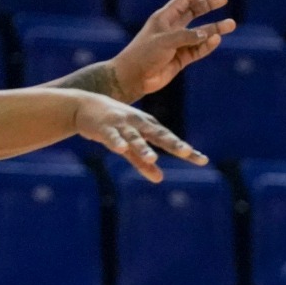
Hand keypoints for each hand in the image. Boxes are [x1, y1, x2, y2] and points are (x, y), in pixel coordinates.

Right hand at [74, 95, 205, 180]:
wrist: (82, 105)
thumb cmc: (112, 125)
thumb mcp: (129, 145)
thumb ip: (142, 162)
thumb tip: (159, 179)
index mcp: (148, 126)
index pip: (170, 140)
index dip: (186, 150)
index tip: (203, 160)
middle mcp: (138, 124)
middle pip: (158, 135)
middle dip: (172, 143)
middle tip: (186, 151)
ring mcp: (121, 125)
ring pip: (134, 137)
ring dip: (143, 148)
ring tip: (153, 158)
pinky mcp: (104, 128)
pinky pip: (111, 136)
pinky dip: (116, 141)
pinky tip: (120, 148)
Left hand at [112, 0, 236, 100]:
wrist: (135, 77)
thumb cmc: (144, 54)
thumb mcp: (164, 41)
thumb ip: (186, 36)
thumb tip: (208, 35)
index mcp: (163, 18)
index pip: (182, 2)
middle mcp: (171, 29)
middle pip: (194, 13)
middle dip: (208, 6)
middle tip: (224, 0)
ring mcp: (177, 44)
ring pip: (200, 33)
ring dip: (215, 28)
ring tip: (231, 24)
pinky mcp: (181, 59)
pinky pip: (198, 50)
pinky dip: (207, 46)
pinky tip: (217, 40)